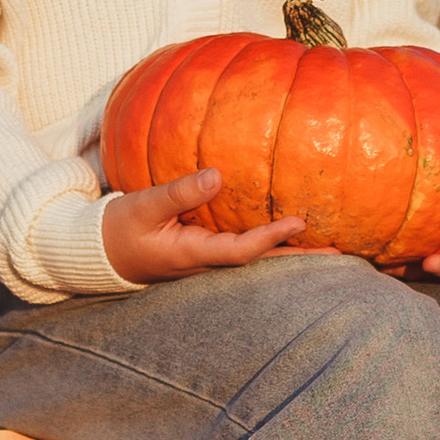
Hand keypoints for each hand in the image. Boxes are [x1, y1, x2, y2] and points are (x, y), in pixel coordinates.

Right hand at [102, 168, 307, 285]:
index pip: (241, 251)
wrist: (101, 252)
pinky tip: (289, 235)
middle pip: (260, 263)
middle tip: (339, 250)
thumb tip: (217, 175)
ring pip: (255, 259)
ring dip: (288, 253)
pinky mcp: (205, 253)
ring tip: (326, 243)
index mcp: (192, 254)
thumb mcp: (144, 205)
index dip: (271, 238)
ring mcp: (206, 262)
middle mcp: (205, 263)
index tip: (300, 222)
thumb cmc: (120, 227)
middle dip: (297, 258)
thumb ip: (179, 192)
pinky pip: (243, 250)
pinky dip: (269, 244)